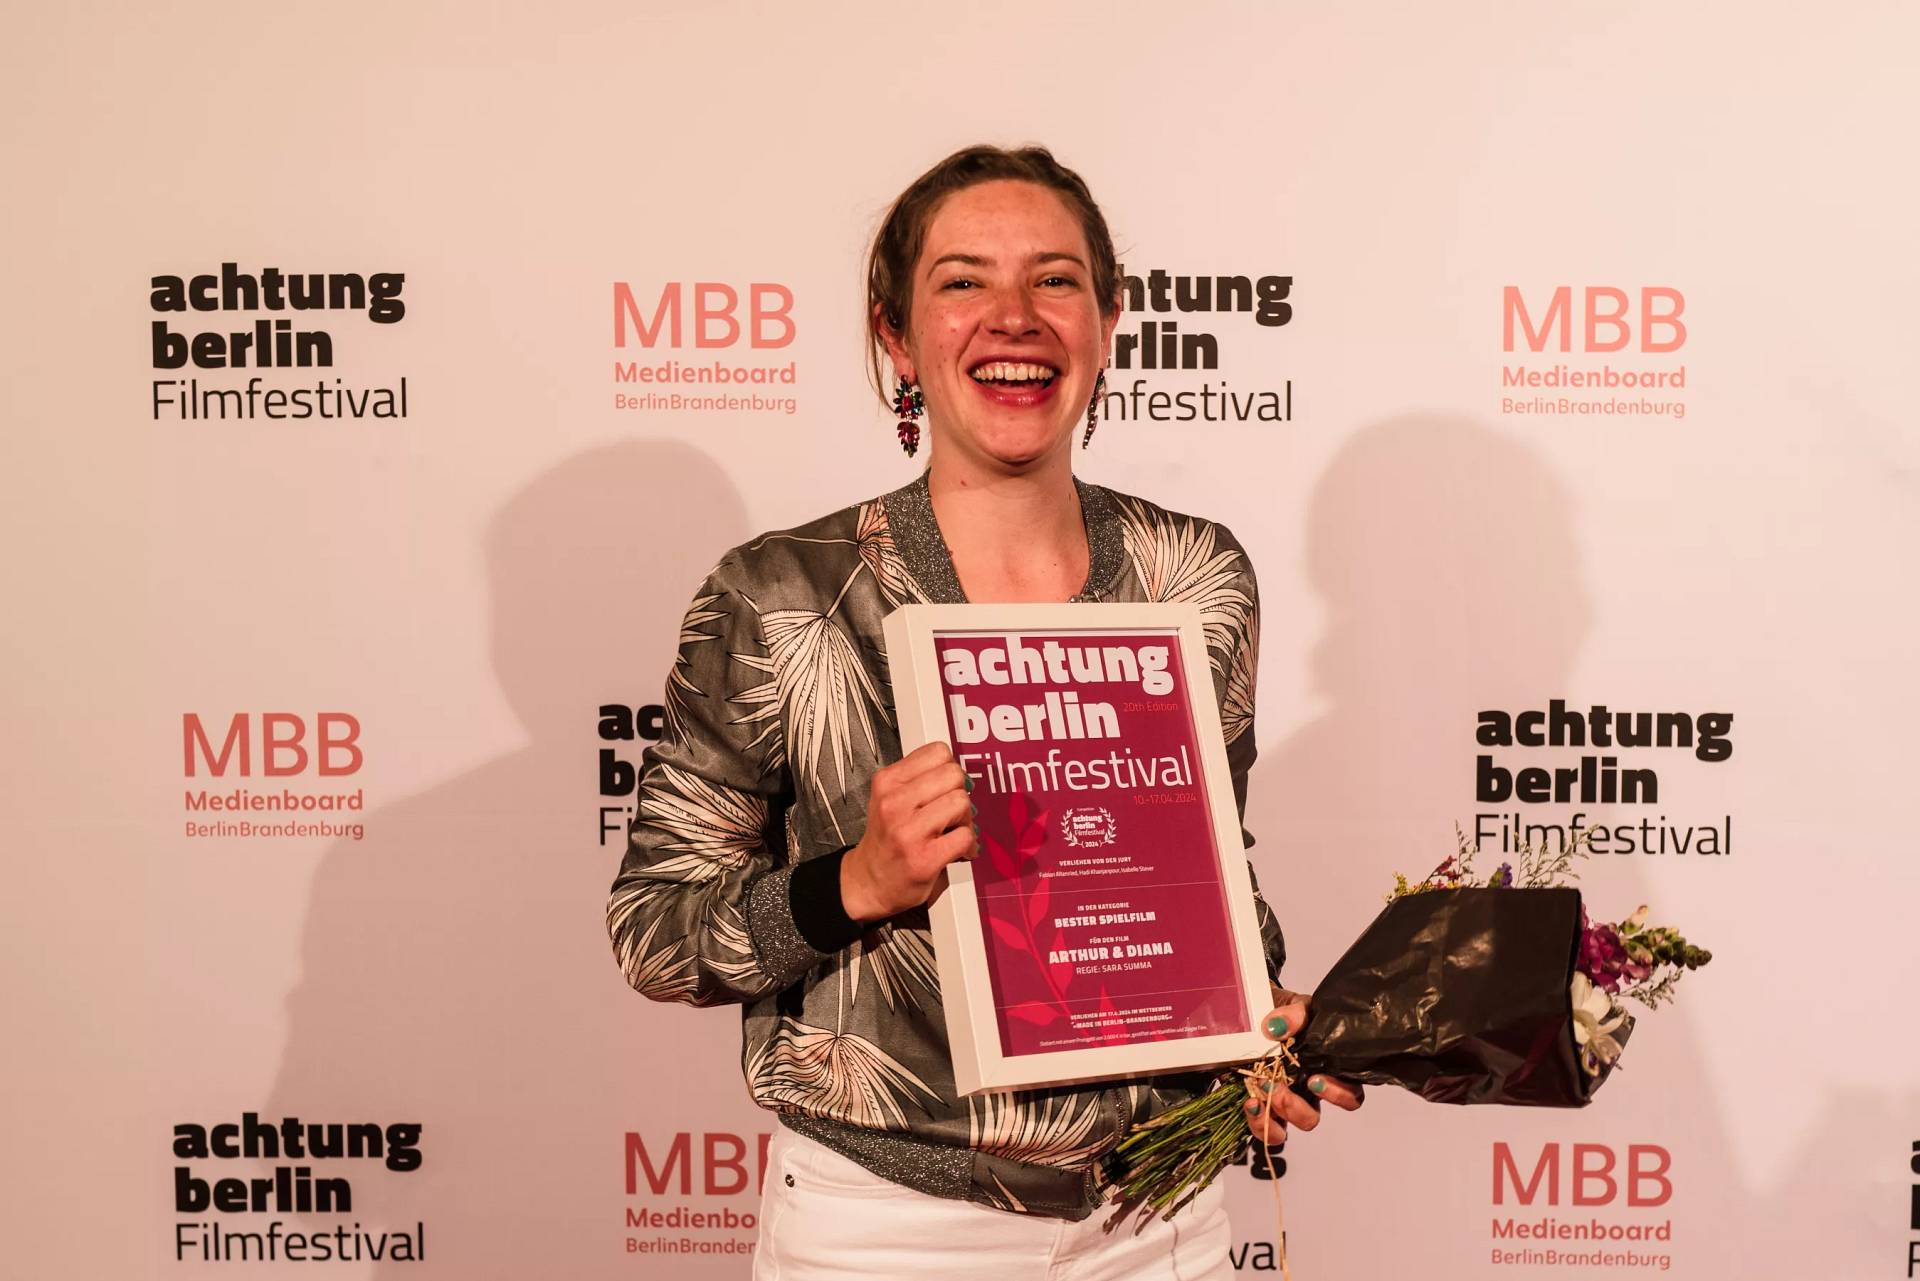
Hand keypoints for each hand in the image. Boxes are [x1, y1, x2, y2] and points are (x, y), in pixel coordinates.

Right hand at [841, 742, 978, 921]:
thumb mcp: (889, 797)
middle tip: (951, 812)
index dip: (948, 770)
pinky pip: (965, 836)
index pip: (938, 752)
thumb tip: (958, 772)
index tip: (945, 787)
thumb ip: (918, 778)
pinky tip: (958, 850)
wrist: (868, 882)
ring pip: (961, 802)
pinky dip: (969, 845)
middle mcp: (894, 803)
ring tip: (953, 832)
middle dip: (960, 793)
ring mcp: (908, 831)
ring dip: (965, 820)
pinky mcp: (924, 858)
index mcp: (887, 782)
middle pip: (953, 775)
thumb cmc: (886, 838)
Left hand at [1244, 987, 1364, 1143]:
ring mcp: (1282, 1103)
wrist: (1254, 1013)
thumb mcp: (1294, 1005)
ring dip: (1274, 1115)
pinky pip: (1264, 1129)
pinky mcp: (1260, 1107)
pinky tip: (1250, 1102)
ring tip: (1261, 1090)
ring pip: (1286, 1130)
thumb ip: (1295, 1013)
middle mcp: (1306, 1094)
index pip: (1350, 1096)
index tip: (1315, 1079)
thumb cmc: (1284, 1013)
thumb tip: (1278, 1027)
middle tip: (1279, 1087)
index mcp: (1327, 1070)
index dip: (1339, 1095)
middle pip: (1312, 1119)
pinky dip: (1257, 1121)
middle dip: (1295, 1108)